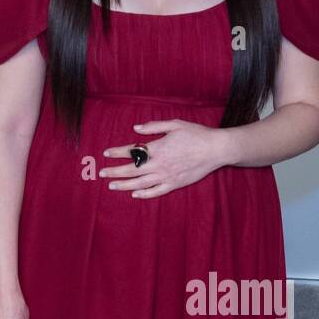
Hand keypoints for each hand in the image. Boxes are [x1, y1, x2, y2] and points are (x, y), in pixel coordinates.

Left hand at [99, 120, 229, 198]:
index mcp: (158, 148)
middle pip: (132, 170)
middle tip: (102, 174)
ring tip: (112, 186)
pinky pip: (156, 191)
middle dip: (115, 172)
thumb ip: (154, 126)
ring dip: (124, 185)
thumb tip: (136, 129)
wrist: (216, 150)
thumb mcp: (175, 124)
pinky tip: (135, 194)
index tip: (106, 154)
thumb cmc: (196, 134)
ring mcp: (167, 176)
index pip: (132, 151)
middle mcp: (160, 164)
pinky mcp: (175, 184)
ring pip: (141, 183)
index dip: (117, 152)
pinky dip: (144, 194)